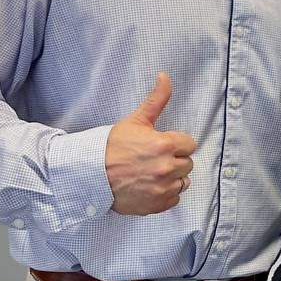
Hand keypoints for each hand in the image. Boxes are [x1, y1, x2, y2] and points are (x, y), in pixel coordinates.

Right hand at [106, 72, 196, 215]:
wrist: (90, 174)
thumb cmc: (112, 147)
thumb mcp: (135, 120)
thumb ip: (156, 100)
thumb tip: (165, 76)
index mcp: (165, 144)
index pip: (189, 144)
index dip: (176, 143)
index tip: (162, 145)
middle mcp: (167, 167)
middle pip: (187, 163)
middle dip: (174, 160)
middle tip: (154, 159)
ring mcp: (163, 188)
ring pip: (182, 182)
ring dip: (172, 178)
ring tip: (152, 173)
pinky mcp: (157, 204)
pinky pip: (174, 199)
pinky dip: (165, 194)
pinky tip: (150, 186)